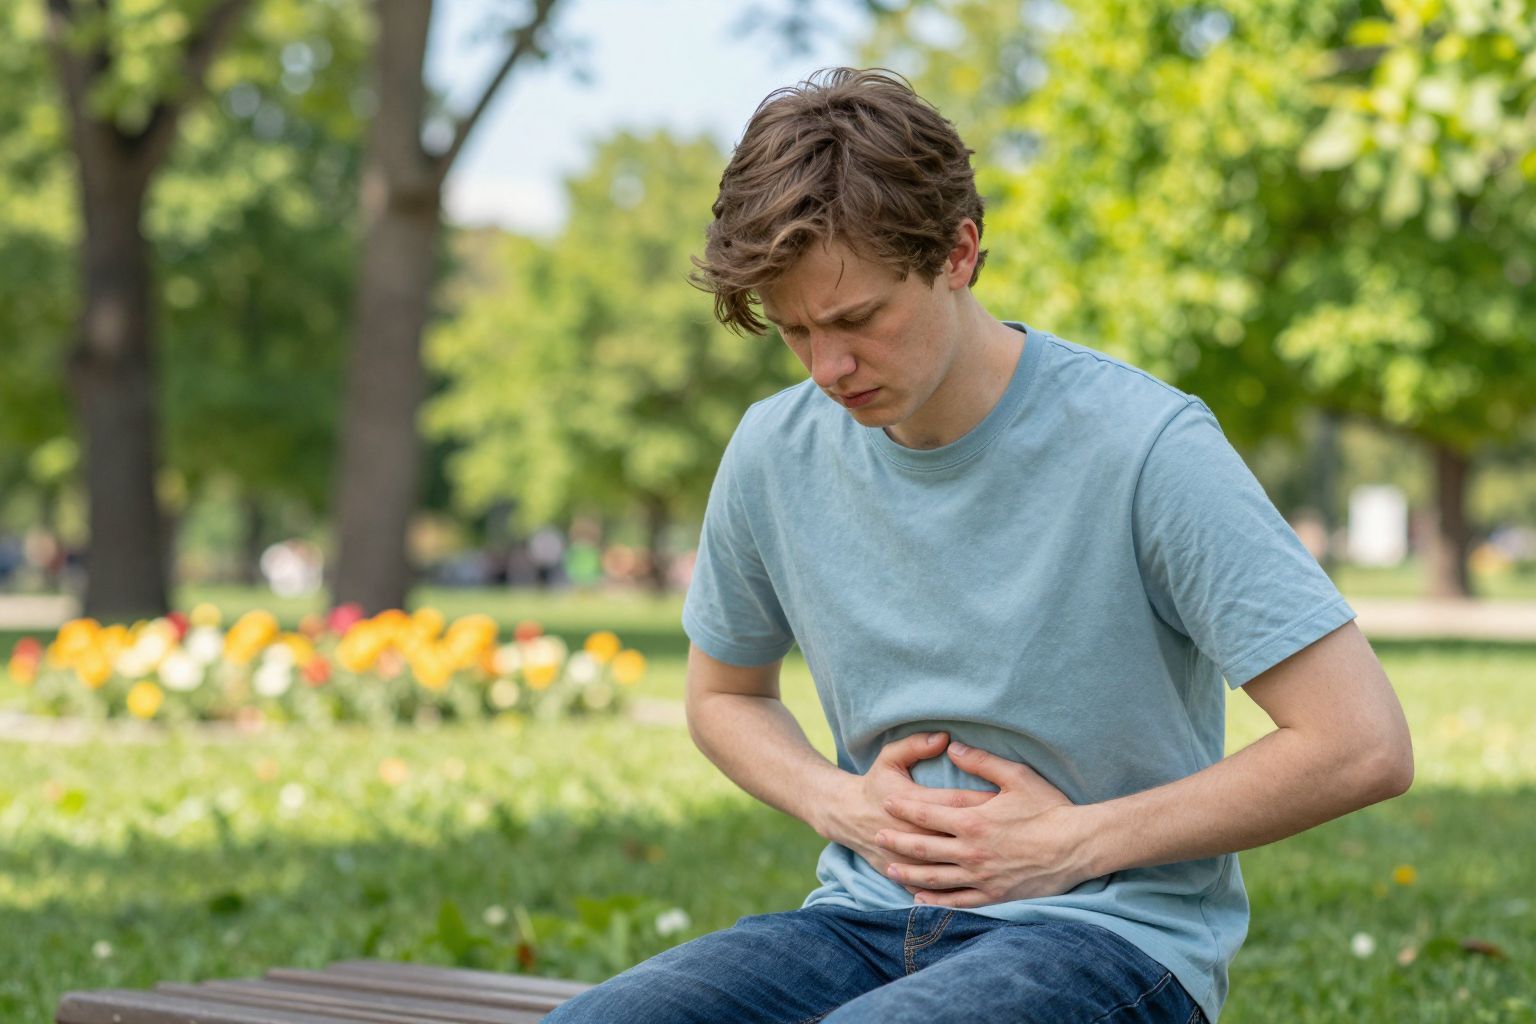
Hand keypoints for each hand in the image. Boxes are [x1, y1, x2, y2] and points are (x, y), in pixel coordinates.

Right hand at [818, 732, 994, 881]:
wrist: (847, 816)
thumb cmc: (876, 784)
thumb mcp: (890, 758)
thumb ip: (916, 745)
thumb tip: (945, 738)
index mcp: (914, 802)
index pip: (956, 802)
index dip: (983, 801)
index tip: (1007, 799)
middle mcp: (913, 832)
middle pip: (958, 834)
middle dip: (988, 831)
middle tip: (1016, 828)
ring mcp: (909, 857)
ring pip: (950, 864)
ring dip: (976, 861)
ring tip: (1006, 858)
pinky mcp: (906, 873)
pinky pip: (934, 885)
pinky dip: (956, 885)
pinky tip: (981, 883)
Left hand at [873, 741, 1096, 907]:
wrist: (1077, 847)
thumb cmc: (1049, 809)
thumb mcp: (1016, 776)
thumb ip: (981, 762)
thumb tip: (952, 747)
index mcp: (972, 821)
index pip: (927, 814)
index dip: (904, 809)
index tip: (886, 804)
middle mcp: (970, 852)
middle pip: (923, 848)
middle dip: (897, 842)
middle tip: (877, 837)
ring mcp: (981, 877)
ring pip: (934, 878)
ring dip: (909, 874)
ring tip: (890, 870)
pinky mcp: (994, 895)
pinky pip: (958, 902)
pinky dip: (936, 901)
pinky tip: (921, 898)